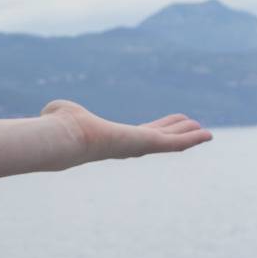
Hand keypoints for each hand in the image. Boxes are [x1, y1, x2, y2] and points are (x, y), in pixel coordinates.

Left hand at [40, 98, 213, 162]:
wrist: (67, 136)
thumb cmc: (60, 127)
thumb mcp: (62, 113)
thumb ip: (60, 111)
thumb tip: (50, 111)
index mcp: (112, 138)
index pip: (136, 134)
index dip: (150, 131)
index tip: (158, 129)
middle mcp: (128, 145)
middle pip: (158, 138)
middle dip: (174, 133)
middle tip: (190, 127)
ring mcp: (139, 146)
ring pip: (170, 142)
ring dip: (188, 136)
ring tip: (204, 131)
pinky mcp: (147, 143)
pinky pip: (176, 143)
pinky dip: (192, 139)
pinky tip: (206, 134)